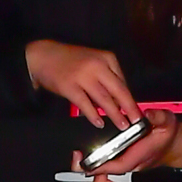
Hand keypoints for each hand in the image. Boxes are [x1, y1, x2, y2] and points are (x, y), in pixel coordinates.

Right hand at [25, 38, 139, 125]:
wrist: (44, 56)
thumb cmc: (70, 61)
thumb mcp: (94, 61)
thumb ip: (107, 77)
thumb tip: (118, 99)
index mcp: (107, 59)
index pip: (123, 82)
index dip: (131, 99)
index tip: (137, 112)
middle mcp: (97, 66)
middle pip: (118, 90)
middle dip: (129, 108)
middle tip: (137, 121)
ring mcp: (83, 76)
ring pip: (104, 98)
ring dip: (114, 114)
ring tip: (122, 125)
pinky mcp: (69, 86)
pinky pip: (85, 103)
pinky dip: (92, 114)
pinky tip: (99, 123)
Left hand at [71, 108, 181, 181]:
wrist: (174, 145)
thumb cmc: (167, 135)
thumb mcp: (166, 120)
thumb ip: (158, 116)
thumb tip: (148, 114)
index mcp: (137, 158)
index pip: (117, 167)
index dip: (100, 167)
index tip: (86, 162)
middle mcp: (129, 169)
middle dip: (91, 178)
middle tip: (78, 162)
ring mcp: (125, 173)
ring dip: (91, 178)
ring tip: (80, 163)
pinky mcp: (121, 171)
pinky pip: (105, 180)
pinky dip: (95, 174)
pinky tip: (88, 163)